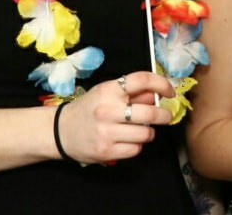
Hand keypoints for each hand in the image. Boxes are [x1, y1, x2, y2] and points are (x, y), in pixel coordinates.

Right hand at [56, 71, 174, 163]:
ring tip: (140, 130)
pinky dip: (136, 145)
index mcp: (109, 90)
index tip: (170, 91)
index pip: (142, 80)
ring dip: (148, 132)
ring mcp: (106, 132)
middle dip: (163, 115)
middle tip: (165, 116)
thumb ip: (132, 93)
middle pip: (150, 112)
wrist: (60, 131)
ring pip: (146, 133)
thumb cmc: (89, 108)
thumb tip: (158, 94)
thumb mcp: (107, 93)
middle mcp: (107, 109)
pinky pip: (136, 149)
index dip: (162, 84)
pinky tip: (128, 141)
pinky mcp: (106, 151)